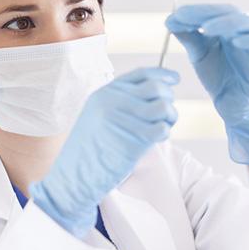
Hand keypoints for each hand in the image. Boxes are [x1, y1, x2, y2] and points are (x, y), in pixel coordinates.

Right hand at [30, 67, 179, 237]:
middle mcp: (112, 102)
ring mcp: (121, 121)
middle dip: (168, 98)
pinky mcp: (131, 142)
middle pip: (157, 88)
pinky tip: (155, 140)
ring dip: (170, 117)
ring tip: (162, 127)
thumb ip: (122, 100)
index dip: (163, 74)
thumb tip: (159, 89)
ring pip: (164, 108)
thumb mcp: (98, 114)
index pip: (142, 74)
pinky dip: (164, 133)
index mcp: (104, 93)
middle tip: (166, 113)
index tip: (174, 79)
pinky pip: (162, 129)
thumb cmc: (90, 148)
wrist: (74, 175)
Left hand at [165, 4, 248, 164]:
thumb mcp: (198, 54)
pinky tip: (235, 42)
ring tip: (207, 29)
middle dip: (207, 14)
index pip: (215, 11)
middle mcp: (246, 30)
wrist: (232, 105)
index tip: (177, 14)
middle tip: (186, 17)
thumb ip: (187, 37)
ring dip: (227, 24)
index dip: (197, 10)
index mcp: (229, 26)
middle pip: (231, 12)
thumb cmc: (218, 76)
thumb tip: (170, 19)